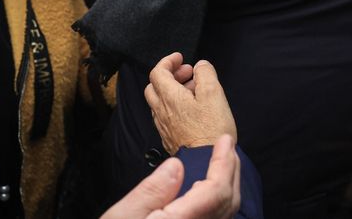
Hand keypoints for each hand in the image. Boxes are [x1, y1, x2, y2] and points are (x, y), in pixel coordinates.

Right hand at [101, 134, 239, 218]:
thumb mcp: (121, 217)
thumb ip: (151, 192)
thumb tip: (177, 165)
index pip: (216, 192)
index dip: (224, 163)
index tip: (224, 140)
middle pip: (228, 203)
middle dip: (231, 171)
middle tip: (227, 145)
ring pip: (226, 216)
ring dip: (228, 186)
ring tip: (223, 163)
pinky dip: (219, 204)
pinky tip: (208, 193)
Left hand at [145, 53, 236, 154]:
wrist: (206, 162)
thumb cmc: (211, 131)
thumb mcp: (214, 94)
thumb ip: (206, 74)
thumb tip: (201, 66)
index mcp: (170, 97)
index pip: (158, 72)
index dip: (168, 61)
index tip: (179, 58)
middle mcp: (162, 111)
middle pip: (154, 86)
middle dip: (170, 75)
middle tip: (187, 74)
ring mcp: (164, 126)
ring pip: (159, 102)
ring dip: (172, 91)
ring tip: (193, 92)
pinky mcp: (169, 138)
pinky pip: (165, 116)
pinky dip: (174, 107)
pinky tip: (190, 111)